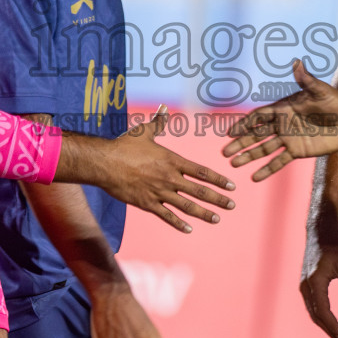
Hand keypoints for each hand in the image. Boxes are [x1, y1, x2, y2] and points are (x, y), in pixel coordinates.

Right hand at [103, 109, 235, 233]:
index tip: (231, 186)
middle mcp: (170, 178)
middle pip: (200, 191)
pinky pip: (166, 215)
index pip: (202, 172)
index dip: (218, 179)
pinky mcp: (147, 203)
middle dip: (218, 199)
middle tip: (232, 205)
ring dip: (203, 213)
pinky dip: (178, 223)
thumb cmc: (124, 146)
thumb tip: (164, 108)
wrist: (105, 163)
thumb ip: (158, 123)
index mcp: (172, 161)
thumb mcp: (144, 132)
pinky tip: (188, 229)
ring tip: (216, 219)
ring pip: (187, 205)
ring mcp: (159, 192)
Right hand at [225, 61, 337, 180]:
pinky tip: (255, 177)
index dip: (243, 124)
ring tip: (234, 164)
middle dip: (240, 143)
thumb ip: (306, 80)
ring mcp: (289, 138)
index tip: (229, 133)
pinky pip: (279, 161)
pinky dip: (267, 169)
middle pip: (256, 134)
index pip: (258, 117)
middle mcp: (282, 124)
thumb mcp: (321, 90)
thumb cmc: (335, 102)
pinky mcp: (298, 151)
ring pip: (264, 149)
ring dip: (249, 156)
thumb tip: (298, 63)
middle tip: (225, 153)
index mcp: (283, 109)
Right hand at [299, 217, 337, 337]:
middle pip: (317, 317)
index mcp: (315, 282)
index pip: (324, 312)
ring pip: (314, 313)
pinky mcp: (307, 285)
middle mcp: (306, 287)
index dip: (334, 328)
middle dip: (331, 332)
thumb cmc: (336, 245)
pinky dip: (323, 318)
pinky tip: (333, 324)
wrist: (320, 231)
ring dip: (327, 327)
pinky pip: (313, 307)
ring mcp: (304, 286)